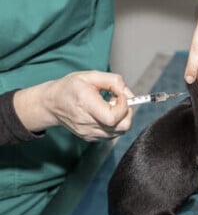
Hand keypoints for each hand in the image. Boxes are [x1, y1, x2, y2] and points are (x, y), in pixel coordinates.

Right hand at [14, 71, 133, 140]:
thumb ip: (113, 81)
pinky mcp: (91, 138)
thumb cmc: (70, 88)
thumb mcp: (90, 76)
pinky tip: (105, 114)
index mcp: (86, 105)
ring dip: (121, 118)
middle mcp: (87, 123)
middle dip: (127, 113)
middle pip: (121, 127)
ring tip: (110, 106)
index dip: (124, 106)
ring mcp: (89, 133)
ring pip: (119, 132)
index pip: (113, 117)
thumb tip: (128, 93)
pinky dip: (115, 124)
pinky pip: (112, 134)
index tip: (120, 95)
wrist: (52, 104)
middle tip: (118, 101)